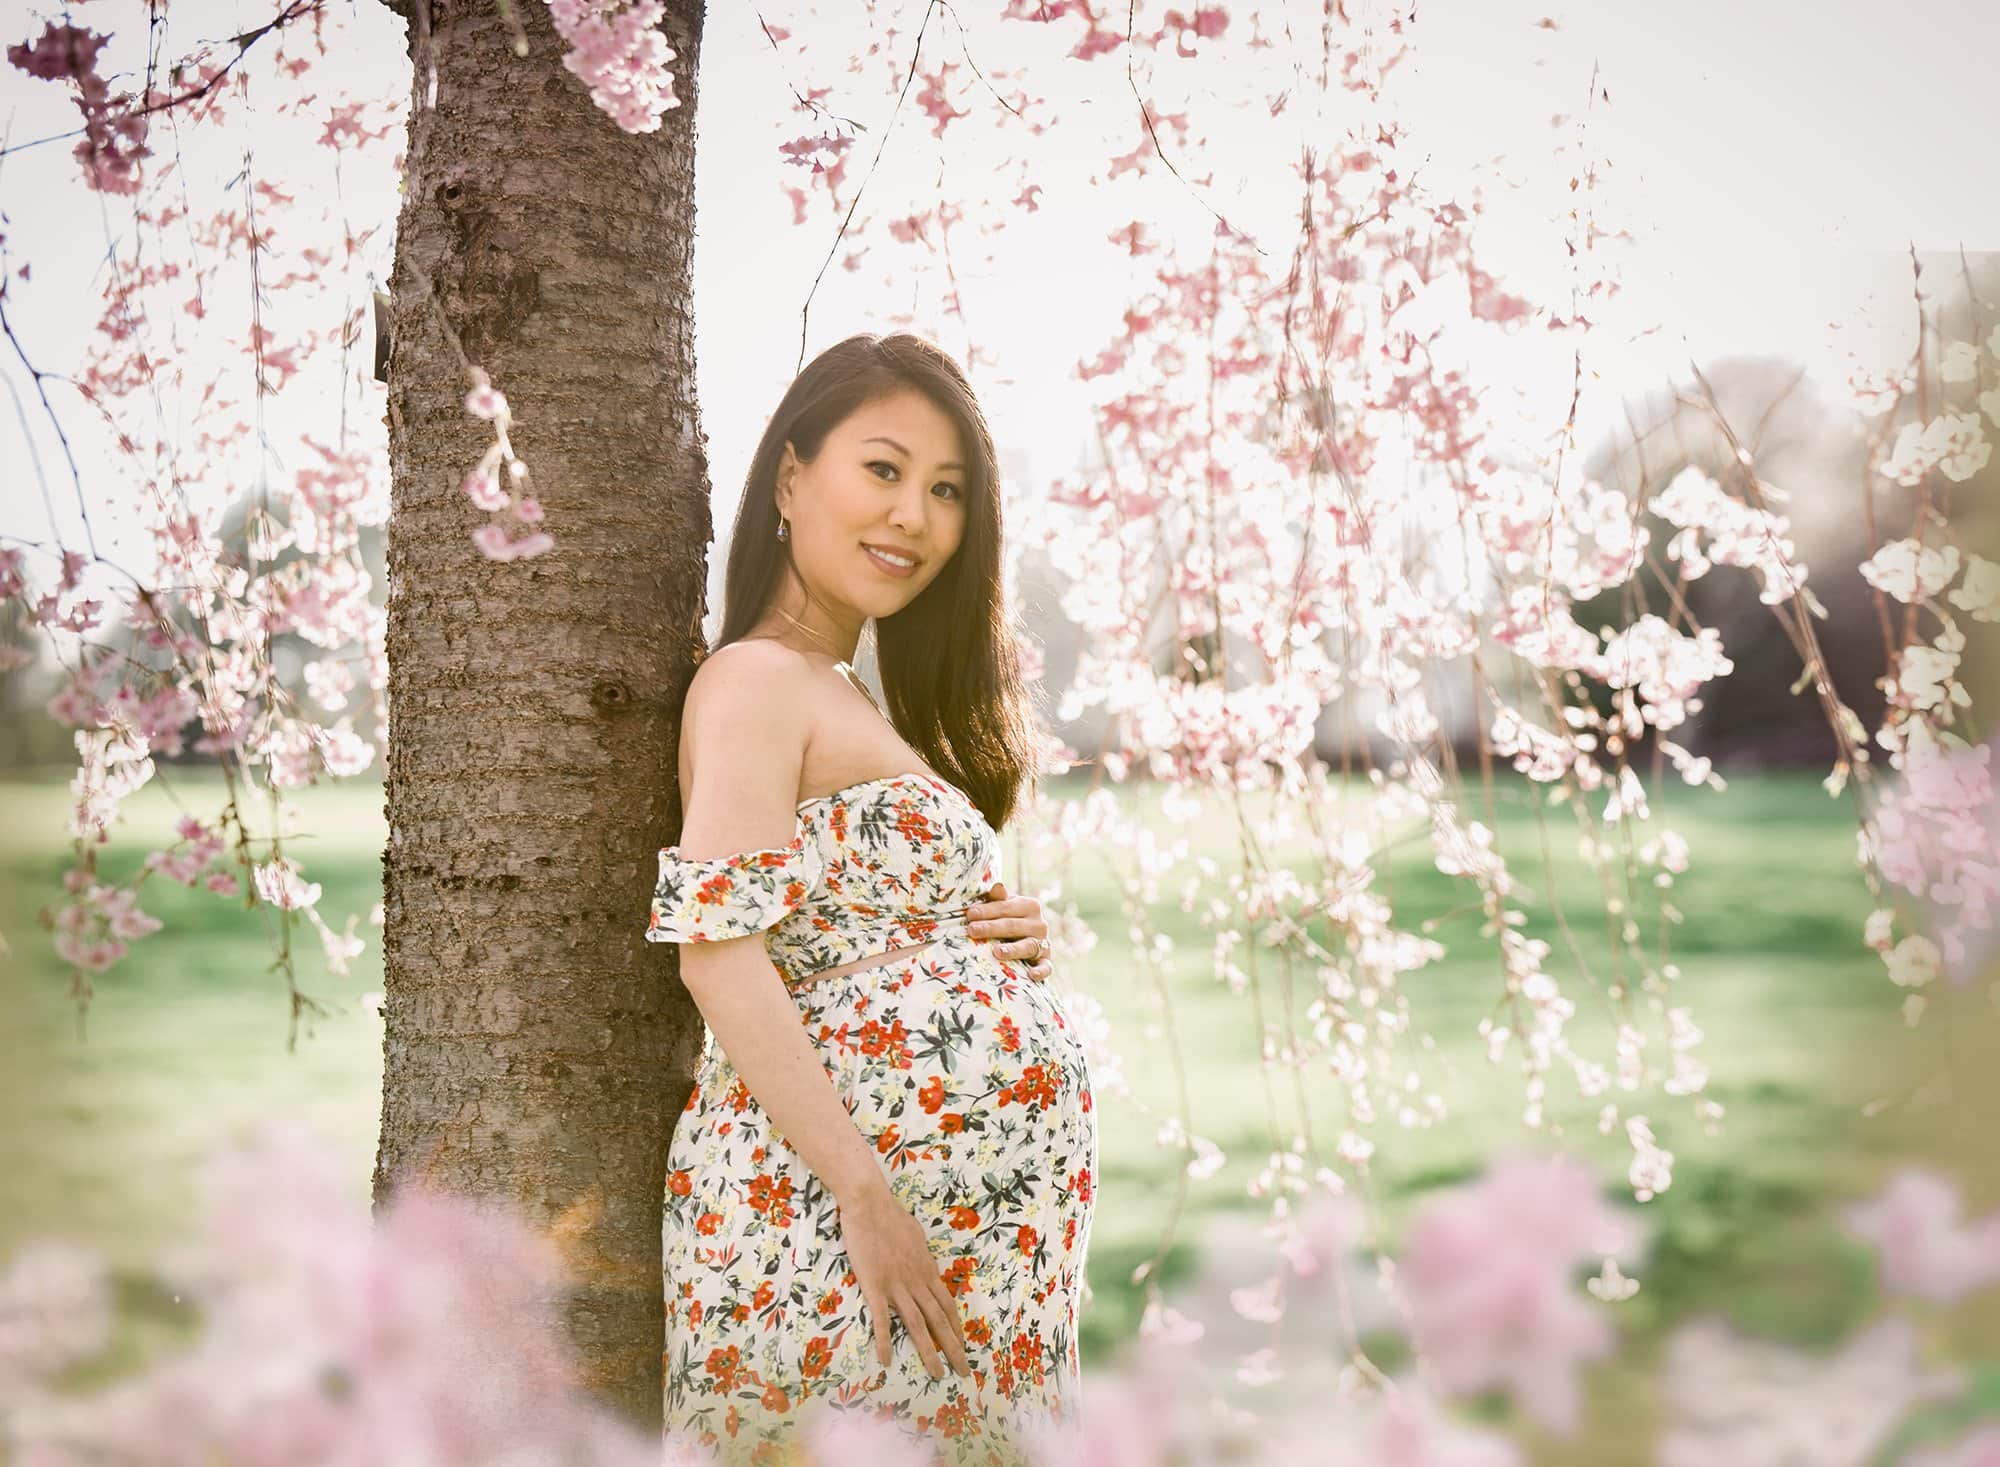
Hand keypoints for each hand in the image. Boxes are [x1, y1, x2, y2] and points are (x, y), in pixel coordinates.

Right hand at [837, 1182, 971, 1381]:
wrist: (870, 1205)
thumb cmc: (892, 1215)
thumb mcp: (917, 1235)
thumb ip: (921, 1254)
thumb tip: (924, 1262)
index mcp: (927, 1270)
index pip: (947, 1305)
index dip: (956, 1328)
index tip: (963, 1345)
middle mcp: (917, 1282)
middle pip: (939, 1321)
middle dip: (954, 1348)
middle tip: (963, 1371)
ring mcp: (897, 1286)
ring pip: (917, 1326)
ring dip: (929, 1352)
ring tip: (938, 1374)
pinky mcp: (875, 1287)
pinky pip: (882, 1320)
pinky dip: (885, 1342)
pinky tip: (887, 1361)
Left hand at [968, 881, 1051, 981]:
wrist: (1030, 940)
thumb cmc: (1010, 920)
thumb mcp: (1006, 908)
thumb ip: (998, 899)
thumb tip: (996, 885)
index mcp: (1030, 906)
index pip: (1005, 908)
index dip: (987, 910)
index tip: (970, 914)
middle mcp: (1039, 924)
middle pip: (1012, 926)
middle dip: (991, 928)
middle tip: (972, 930)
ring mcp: (1044, 943)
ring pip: (1027, 946)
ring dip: (1012, 950)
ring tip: (996, 952)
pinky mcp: (1046, 961)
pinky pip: (1046, 967)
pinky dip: (1040, 971)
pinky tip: (1030, 975)